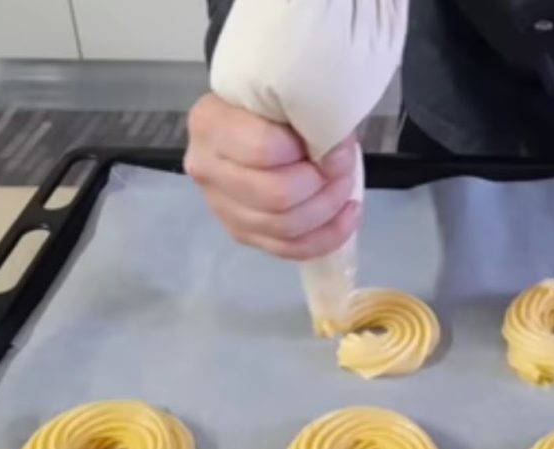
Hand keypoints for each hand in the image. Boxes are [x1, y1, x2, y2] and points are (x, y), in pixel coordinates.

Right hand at [184, 93, 360, 259]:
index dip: (311, 153)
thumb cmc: (274, 103)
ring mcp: (220, 206)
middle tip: (343, 169)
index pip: (265, 150)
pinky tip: (347, 215)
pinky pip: (287, 249)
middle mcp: (206, 168)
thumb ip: (307, 116)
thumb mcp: (287, 94)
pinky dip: (326, 236)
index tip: (338, 146)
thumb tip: (336, 155)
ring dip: (327, 210)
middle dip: (322, 186)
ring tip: (345, 188)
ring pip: (283, 227)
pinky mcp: (241, 232)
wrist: (252, 117)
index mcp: (211, 123)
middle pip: (276, 196)